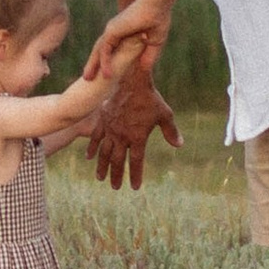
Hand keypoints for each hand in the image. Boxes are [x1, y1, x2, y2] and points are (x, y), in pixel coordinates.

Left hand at [81, 0, 167, 83]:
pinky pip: (105, 50)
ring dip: (93, 65)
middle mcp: (114, 31)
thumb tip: (144, 69)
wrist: (157, 4)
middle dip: (93, 64)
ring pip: (99, 51)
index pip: (110, 49)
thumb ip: (149, 55)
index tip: (104, 74)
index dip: (106, 61)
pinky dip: (105, 63)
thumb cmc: (158, 18)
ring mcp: (112, 30)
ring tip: (88, 79)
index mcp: (122, 32)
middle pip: (100, 50)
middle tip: (87, 78)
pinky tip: (107, 75)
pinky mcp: (113, 30)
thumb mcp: (154, 42)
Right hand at [83, 69, 180, 191]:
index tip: (135, 187)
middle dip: (116, 176)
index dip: (136, 175)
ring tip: (100, 178)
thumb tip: (179, 145)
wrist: (132, 80)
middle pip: (118, 161)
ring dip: (102, 167)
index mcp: (138, 137)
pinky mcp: (103, 121)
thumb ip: (171, 131)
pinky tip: (89, 158)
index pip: (137, 162)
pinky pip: (96, 138)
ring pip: (105, 153)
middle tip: (115, 187)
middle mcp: (122, 136)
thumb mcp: (164, 114)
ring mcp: (111, 129)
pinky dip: (92, 149)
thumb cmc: (150, 98)